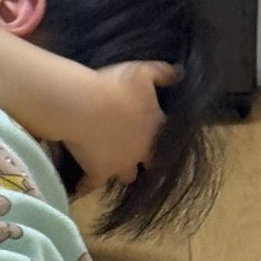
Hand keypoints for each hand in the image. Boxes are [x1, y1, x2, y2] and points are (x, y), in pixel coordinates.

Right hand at [65, 61, 177, 189]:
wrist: (85, 105)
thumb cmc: (116, 86)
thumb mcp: (143, 72)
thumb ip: (163, 73)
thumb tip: (180, 74)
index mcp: (155, 128)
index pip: (168, 140)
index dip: (164, 139)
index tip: (160, 137)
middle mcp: (141, 152)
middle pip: (150, 163)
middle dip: (146, 159)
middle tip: (139, 152)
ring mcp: (119, 165)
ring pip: (127, 176)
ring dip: (123, 170)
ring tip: (115, 166)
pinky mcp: (97, 172)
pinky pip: (91, 185)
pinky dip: (86, 186)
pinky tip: (80, 189)